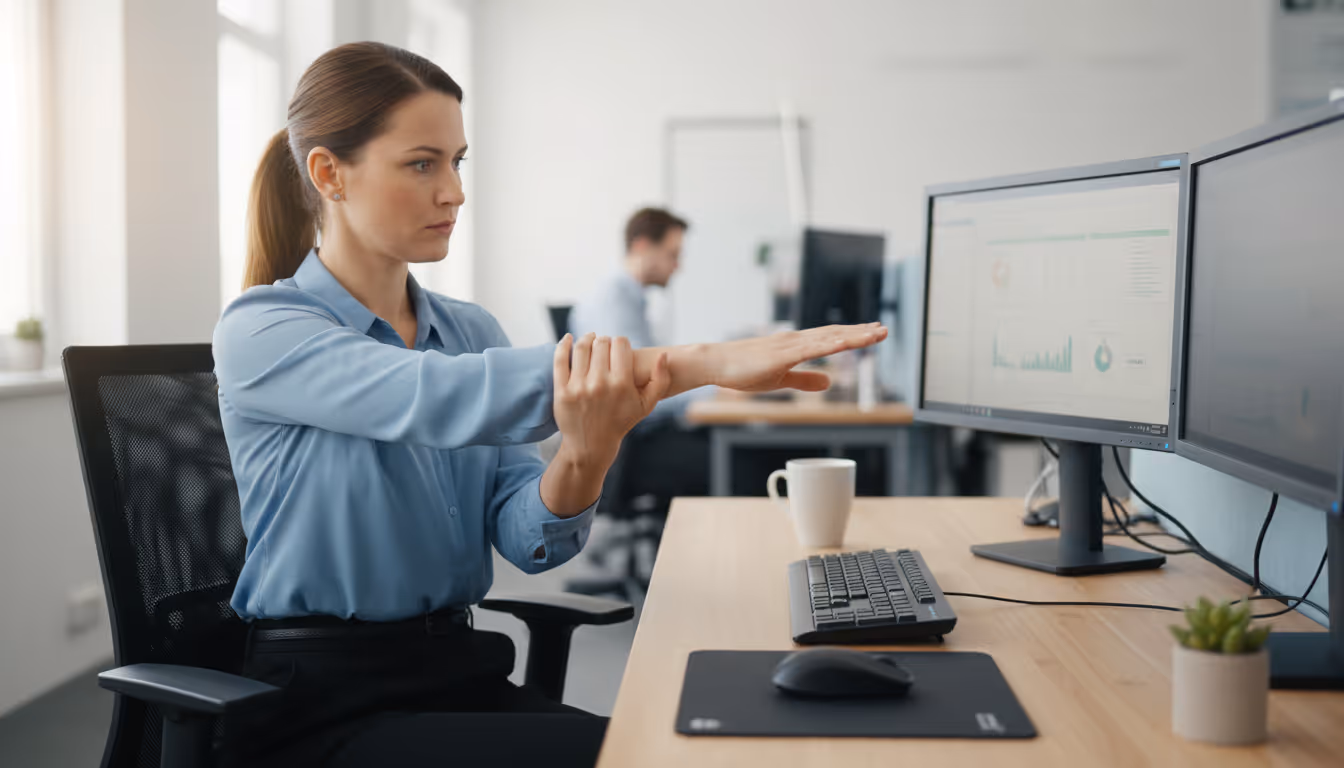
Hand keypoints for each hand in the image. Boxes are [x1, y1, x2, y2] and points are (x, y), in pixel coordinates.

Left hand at [552, 333, 670, 467]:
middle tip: (605, 347)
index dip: (621, 342)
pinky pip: (560, 360)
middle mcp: (600, 384)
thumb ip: (660, 380)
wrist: (591, 445)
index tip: (619, 348)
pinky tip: (568, 338)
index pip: (620, 344)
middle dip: (605, 341)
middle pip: (601, 343)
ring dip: (587, 339)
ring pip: (582, 347)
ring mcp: (579, 387)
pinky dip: (563, 344)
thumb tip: (664, 355)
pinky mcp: (562, 391)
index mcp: (622, 384)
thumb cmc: (621, 422)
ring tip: (590, 340)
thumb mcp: (646, 405)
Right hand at [698, 323, 887, 391]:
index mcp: (795, 345)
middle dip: (861, 332)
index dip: (853, 335)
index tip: (873, 333)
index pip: (831, 338)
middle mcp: (796, 340)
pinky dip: (832, 344)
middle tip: (884, 329)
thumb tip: (829, 381)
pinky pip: (812, 349)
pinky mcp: (782, 354)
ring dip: (854, 335)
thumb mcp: (780, 378)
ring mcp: (789, 345)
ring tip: (876, 333)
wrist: (715, 363)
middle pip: (835, 334)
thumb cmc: (741, 370)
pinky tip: (848, 342)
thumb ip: (804, 379)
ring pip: (829, 338)